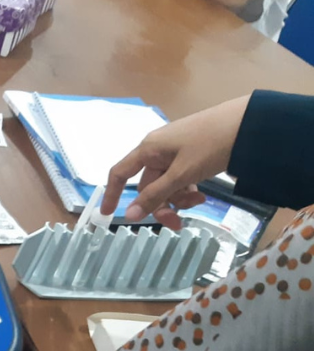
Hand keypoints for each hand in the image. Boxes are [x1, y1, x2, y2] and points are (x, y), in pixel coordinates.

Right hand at [100, 94, 250, 226]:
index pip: (120, 173)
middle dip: (162, 205)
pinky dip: (187, 189)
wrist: (243, 125)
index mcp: (148, 150)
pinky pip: (179, 178)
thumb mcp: (181, 174)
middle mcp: (156, 150)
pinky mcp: (189, 155)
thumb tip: (129, 215)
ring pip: (166, 184)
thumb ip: (156, 195)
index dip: (112, 193)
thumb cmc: (208, 146)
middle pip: (148, 185)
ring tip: (199, 203)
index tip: (107, 215)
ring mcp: (173, 152)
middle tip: (178, 225)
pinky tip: (202, 194)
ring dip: (178, 199)